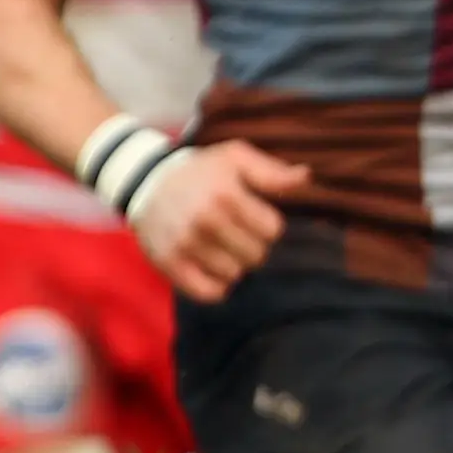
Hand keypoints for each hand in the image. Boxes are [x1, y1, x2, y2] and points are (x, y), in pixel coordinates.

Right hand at [133, 141, 310, 301]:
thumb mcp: (236, 158)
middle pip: (257, 256)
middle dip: (252, 245)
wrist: (147, 181)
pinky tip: (212, 267)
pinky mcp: (169, 264)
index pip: (273, 231)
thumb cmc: (202, 171)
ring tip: (220, 245)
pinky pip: (209, 293)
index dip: (267, 224)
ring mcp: (185, 244)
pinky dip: (216, 285)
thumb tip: (306, 177)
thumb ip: (272, 171)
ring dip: (233, 264)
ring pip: (235, 275)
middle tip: (235, 232)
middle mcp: (204, 220)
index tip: (252, 215)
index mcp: (225, 193)